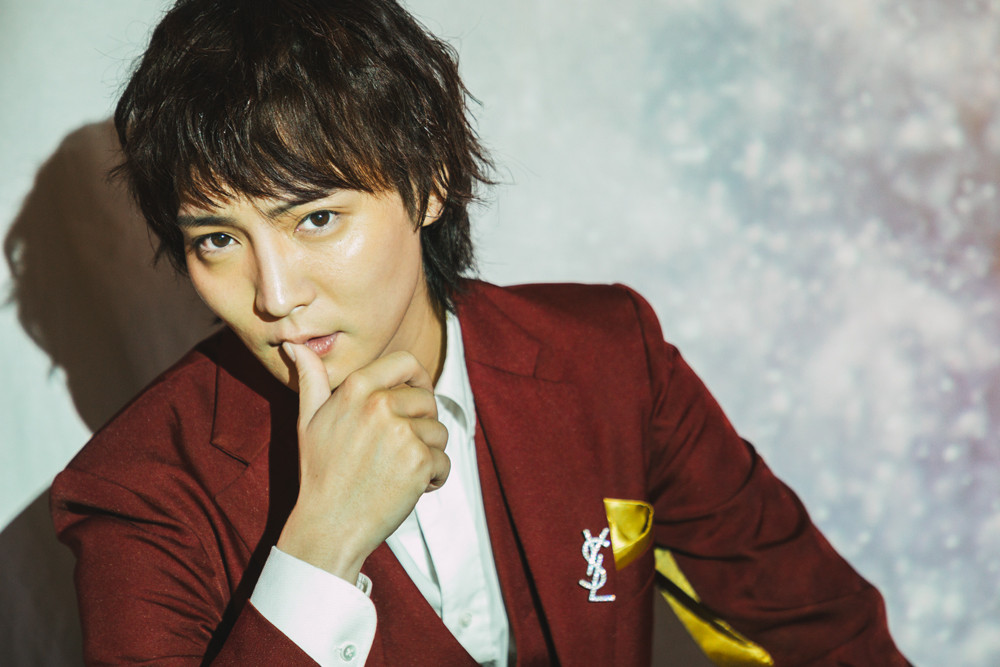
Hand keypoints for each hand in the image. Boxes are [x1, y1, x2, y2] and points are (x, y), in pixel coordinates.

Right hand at [275, 342, 449, 581]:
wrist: (329, 525)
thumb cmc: (320, 472)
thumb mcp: (308, 420)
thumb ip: (311, 380)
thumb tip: (295, 345)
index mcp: (357, 387)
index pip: (406, 362)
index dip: (418, 377)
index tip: (418, 394)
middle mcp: (381, 404)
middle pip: (427, 400)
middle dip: (421, 424)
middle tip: (399, 450)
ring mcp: (402, 432)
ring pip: (438, 432)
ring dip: (428, 453)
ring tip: (400, 471)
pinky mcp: (420, 461)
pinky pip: (444, 461)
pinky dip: (434, 477)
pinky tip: (410, 488)